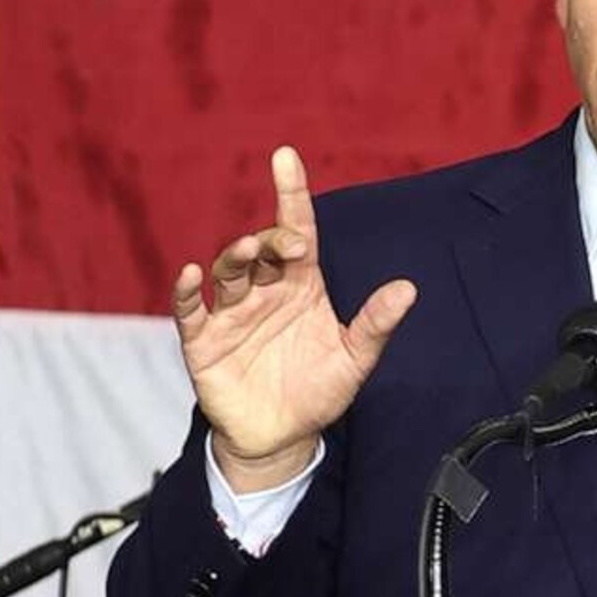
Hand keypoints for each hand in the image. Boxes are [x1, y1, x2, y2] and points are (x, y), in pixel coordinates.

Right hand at [171, 145, 416, 492]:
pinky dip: (187, 291)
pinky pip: (190, 310)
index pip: (296, 229)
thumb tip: (409, 288)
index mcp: (301, 286)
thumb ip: (376, 324)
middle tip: (288, 244)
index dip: (291, 193)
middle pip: (262, 248)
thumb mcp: (355, 360)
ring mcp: (232, 314)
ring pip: (229, 270)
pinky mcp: (205, 342)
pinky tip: (191, 274)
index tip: (285, 157)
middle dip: (271, 238)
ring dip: (237, 255)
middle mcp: (264, 291)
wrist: (282, 439)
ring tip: (249, 252)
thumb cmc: (319, 392)